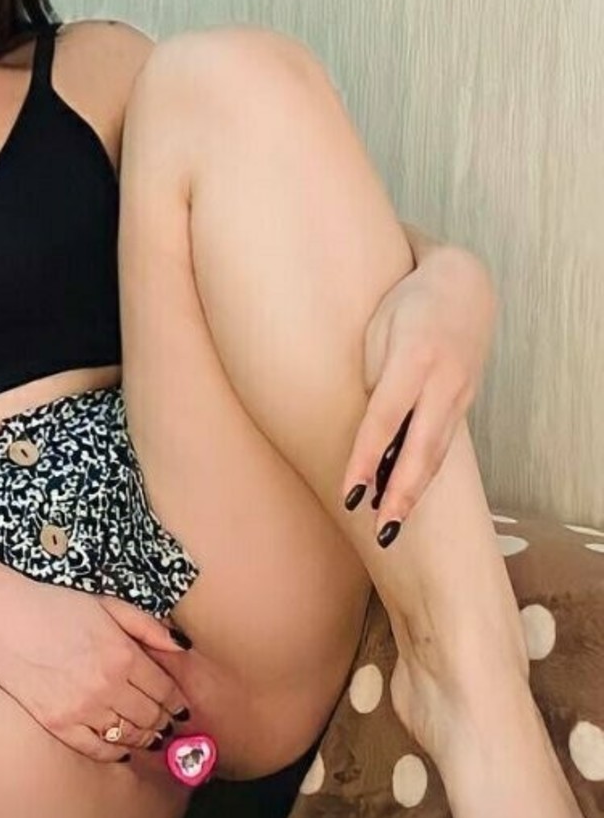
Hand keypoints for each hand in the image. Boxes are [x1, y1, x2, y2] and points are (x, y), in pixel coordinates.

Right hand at [0, 560, 190, 762]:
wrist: (3, 617)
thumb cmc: (56, 607)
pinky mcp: (58, 723)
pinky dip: (113, 751)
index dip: (177, 701)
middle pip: (151, 717)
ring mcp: (82, 707)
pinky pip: (96, 748)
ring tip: (150, 737)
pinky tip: (120, 748)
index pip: (165, 690)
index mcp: (123, 654)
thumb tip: (182, 647)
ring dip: (145, 738)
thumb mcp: (108, 605)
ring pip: (129, 735)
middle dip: (165, 722)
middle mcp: (108, 685)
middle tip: (168, 725)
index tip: (180, 707)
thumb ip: (148, 626)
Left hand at [342, 246, 497, 538]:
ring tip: (393, 527)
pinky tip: (408, 497)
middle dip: (402, 493)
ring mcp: (460, 393)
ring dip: (415, 492)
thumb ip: (373, 377)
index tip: (351, 495)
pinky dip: (426, 473)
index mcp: (415, 357)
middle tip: (383, 532)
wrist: (463, 285)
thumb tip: (365, 429)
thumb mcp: (380, 329)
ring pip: (437, 452)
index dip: (368, 459)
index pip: (386, 419)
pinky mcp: (465, 402)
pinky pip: (443, 443)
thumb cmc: (407, 304)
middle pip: (422, 447)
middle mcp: (444, 380)